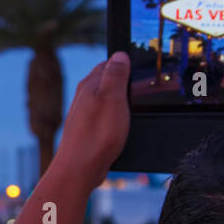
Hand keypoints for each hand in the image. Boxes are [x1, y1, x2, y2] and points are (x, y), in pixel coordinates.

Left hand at [52, 52, 130, 185]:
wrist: (79, 169)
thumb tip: (119, 54)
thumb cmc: (96, 135)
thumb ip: (116, 75)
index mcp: (90, 84)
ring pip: (106, 99)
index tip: (143, 67)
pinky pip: (105, 116)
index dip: (126, 63)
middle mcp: (84, 97)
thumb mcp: (112, 99)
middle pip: (107, 80)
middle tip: (143, 85)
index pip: (109, 63)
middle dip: (124, 80)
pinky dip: (116, 116)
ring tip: (136, 105)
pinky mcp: (88, 130)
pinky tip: (123, 125)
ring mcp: (85, 114)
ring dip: (121, 100)